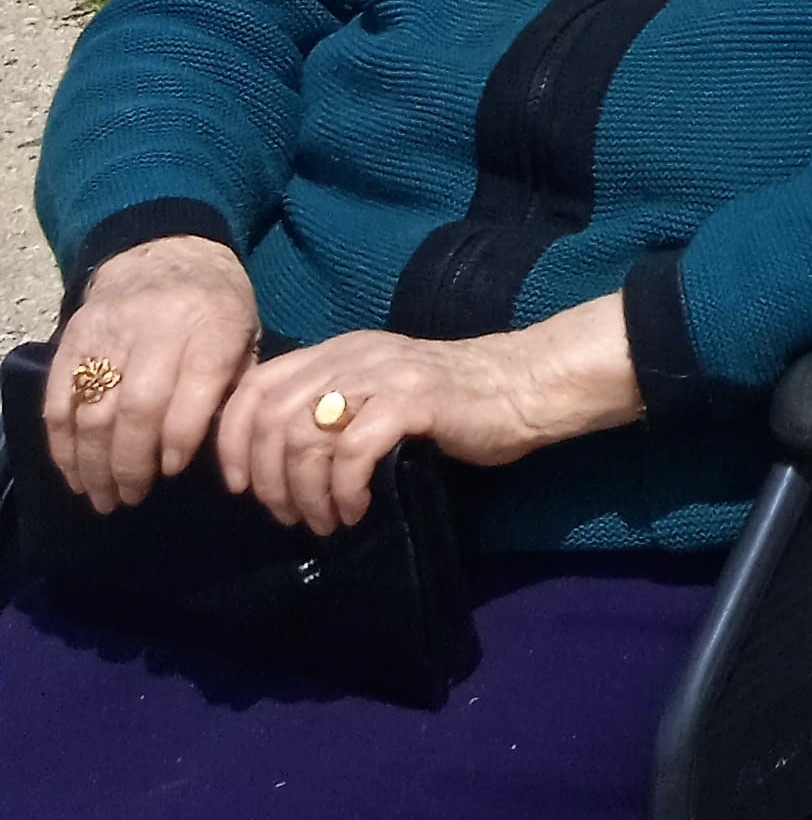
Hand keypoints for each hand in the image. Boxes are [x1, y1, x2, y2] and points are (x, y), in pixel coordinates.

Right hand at [47, 232, 259, 510]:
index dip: (180, 439)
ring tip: (102, 496)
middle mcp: (160, 323)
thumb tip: (224, 456)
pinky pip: (60, 398)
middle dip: (131, 463)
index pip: (195, 389)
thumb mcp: (244, 334)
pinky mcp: (76, 334)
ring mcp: (112, 328)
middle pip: (138, 407)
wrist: (169, 249)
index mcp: (212, 323)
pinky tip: (74, 472)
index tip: (172, 471)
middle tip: (130, 497)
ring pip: (95, 409)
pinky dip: (63, 443)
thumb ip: (234, 388)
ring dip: (93, 464)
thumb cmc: (215, 306)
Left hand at [216, 295, 643, 532]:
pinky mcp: (413, 400)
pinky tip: (358, 509)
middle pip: (271, 417)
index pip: (255, 386)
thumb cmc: (447, 405)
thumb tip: (272, 466)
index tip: (241, 488)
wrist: (519, 387)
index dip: (231, 441)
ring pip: (305, 435)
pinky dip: (344, 490)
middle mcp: (352, 355)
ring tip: (327, 521)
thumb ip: (331, 410)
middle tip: (291, 516)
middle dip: (268, 480)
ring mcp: (383, 375)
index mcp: (337, 351)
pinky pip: (353, 450)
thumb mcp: (375, 396)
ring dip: (306, 493)